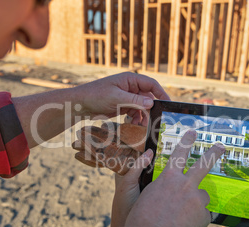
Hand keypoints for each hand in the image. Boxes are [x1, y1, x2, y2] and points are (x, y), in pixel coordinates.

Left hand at [13, 72, 168, 147]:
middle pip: (148, 97)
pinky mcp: (123, 106)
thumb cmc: (96, 96)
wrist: (80, 104)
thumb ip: (135, 100)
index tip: (168, 103)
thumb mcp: (116, 98)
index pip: (151, 84)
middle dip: (151, 109)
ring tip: (142, 126)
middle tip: (155, 120)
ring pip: (142, 107)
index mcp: (130, 79)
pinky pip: (135, 113)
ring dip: (143, 116)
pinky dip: (136, 119)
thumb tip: (152, 103)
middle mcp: (131, 87)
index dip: (161, 93)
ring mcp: (127, 97)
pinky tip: (134, 125)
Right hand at [110, 130, 225, 226]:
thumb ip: (166, 189)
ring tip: (182, 219)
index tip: (192, 132)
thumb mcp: (149, 198)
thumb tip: (175, 188)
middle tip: (221, 146)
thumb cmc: (142, 222)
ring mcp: (197, 200)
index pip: (179, 154)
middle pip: (204, 164)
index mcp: (169, 178)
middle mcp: (185, 185)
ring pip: (202, 197)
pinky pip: (203, 216)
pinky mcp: (204, 215)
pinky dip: (196, 221)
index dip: (186, 141)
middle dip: (213, 153)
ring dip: (195, 205)